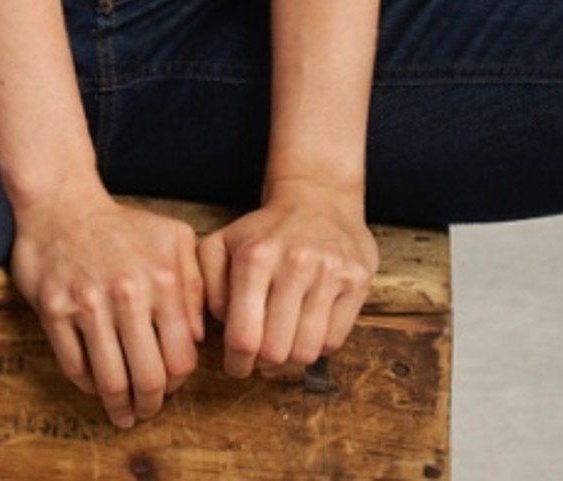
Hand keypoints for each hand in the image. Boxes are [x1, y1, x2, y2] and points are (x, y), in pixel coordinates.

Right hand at [8, 180, 206, 430]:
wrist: (63, 205)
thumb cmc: (123, 227)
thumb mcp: (174, 239)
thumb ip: (195, 285)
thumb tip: (198, 337)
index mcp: (163, 279)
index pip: (181, 358)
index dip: (179, 383)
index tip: (171, 388)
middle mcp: (127, 293)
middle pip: (148, 378)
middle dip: (150, 405)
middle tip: (147, 410)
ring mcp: (88, 303)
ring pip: (111, 381)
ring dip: (119, 407)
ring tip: (123, 413)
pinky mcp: (54, 311)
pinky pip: (75, 368)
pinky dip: (88, 386)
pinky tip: (96, 387)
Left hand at [195, 178, 379, 380]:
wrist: (318, 197)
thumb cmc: (265, 230)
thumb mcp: (222, 244)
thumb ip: (206, 285)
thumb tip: (219, 326)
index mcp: (256, 257)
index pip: (244, 337)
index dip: (236, 364)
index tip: (236, 366)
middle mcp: (295, 263)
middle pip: (275, 352)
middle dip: (263, 364)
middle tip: (260, 359)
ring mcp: (330, 272)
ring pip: (306, 352)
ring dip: (291, 361)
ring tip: (283, 348)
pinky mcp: (357, 280)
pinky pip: (334, 341)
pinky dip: (318, 347)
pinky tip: (306, 330)